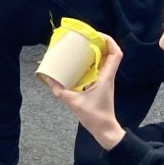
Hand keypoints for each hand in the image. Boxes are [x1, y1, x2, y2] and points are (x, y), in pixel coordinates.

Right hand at [46, 36, 126, 150]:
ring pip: (106, 60)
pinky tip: (81, 63)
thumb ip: (59, 90)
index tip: (97, 35)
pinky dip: (92, 63)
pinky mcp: (102, 86)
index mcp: (106, 77)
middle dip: (100, 43)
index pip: (116, 54)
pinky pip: (100, 69)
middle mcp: (108, 76)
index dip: (109, 41)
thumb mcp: (73, 102)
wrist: (104, 129)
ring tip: (83, 47)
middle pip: (111, 53)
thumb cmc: (94, 116)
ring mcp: (106, 81)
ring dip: (97, 52)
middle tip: (87, 38)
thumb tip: (47, 79)